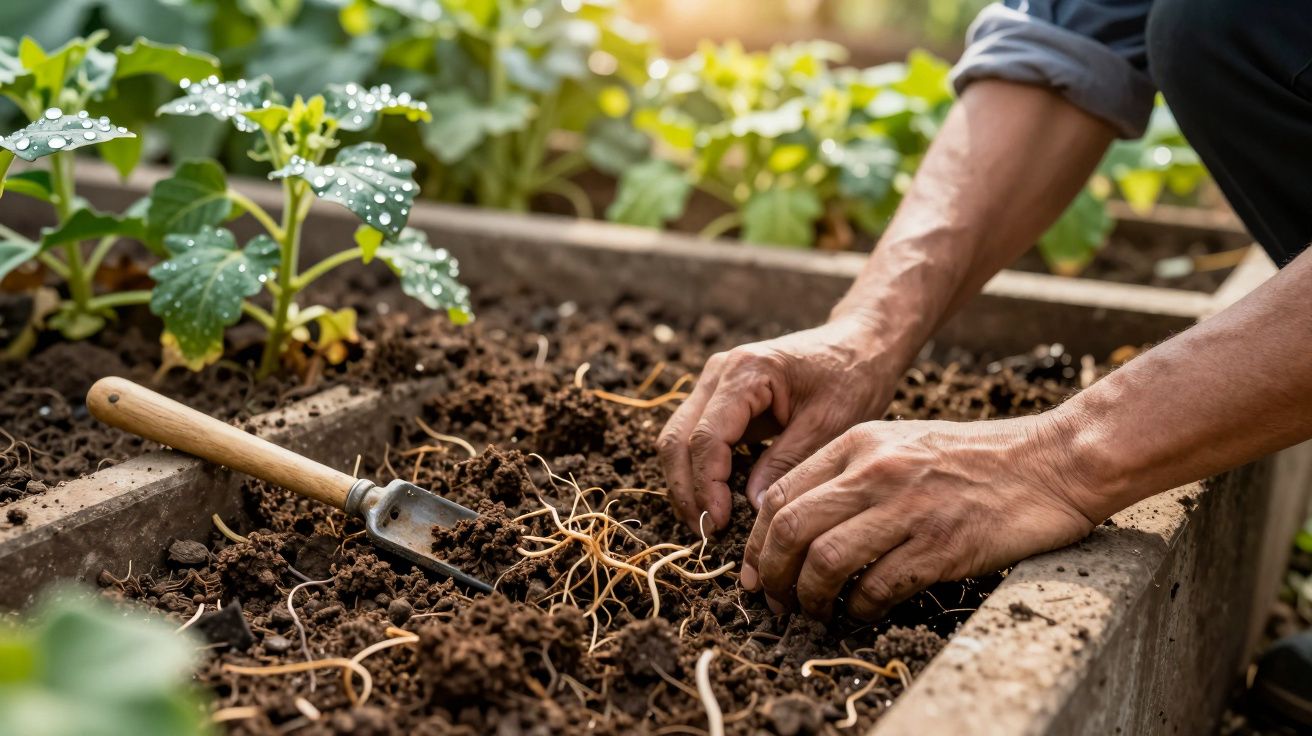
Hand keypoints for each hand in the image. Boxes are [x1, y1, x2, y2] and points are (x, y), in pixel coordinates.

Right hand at [658, 316, 902, 531]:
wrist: (860, 344)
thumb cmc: (852, 378)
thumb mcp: (829, 425)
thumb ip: (786, 464)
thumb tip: (751, 507)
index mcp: (746, 371)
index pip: (707, 437)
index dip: (707, 486)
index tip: (720, 524)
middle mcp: (719, 372)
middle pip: (677, 438)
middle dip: (686, 490)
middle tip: (705, 533)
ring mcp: (715, 383)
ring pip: (678, 438)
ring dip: (686, 483)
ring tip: (705, 523)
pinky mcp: (721, 397)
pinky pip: (695, 437)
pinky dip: (698, 470)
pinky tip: (713, 501)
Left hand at [740, 412, 1099, 619]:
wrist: (1051, 462)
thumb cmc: (974, 459)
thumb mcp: (900, 445)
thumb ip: (849, 474)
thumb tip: (796, 526)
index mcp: (859, 443)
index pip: (781, 493)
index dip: (757, 542)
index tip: (755, 572)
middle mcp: (876, 470)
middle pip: (791, 528)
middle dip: (772, 575)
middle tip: (776, 601)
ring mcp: (909, 507)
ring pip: (825, 560)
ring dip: (810, 597)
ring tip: (815, 612)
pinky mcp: (942, 544)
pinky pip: (877, 585)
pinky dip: (860, 606)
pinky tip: (862, 610)